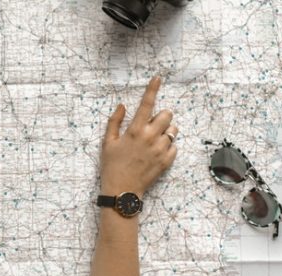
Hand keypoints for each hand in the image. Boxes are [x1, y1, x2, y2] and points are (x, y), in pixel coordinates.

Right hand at [100, 77, 177, 196]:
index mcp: (134, 130)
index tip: (158, 78)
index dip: (153, 88)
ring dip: (166, 131)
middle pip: (167, 114)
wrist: (122, 190)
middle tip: (152, 125)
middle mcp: (150, 137)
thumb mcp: (107, 142)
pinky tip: (156, 153)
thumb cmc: (112, 165)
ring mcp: (160, 149)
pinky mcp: (166, 161)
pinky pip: (174, 146)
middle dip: (161, 116)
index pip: (147, 104)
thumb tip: (123, 106)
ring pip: (173, 130)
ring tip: (154, 140)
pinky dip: (167, 147)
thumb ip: (114, 122)